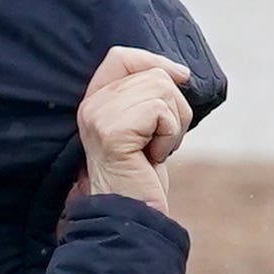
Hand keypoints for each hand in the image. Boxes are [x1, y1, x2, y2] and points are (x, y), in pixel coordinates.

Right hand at [76, 47, 197, 208]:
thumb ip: (148, 98)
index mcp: (95, 101)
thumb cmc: (141, 177)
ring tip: (154, 150)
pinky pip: (162, 112)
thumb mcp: (143, 129)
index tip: (182, 77)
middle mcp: (92, 105)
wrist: (130, 217)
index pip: (121, 56)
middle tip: (159, 141)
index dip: (154, 60)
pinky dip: (169, 137)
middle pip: (154, 74)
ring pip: (163, 89)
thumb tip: (181, 73)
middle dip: (174, 108)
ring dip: (173, 125)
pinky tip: (152, 158)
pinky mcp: (113, 131)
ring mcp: (100, 116)